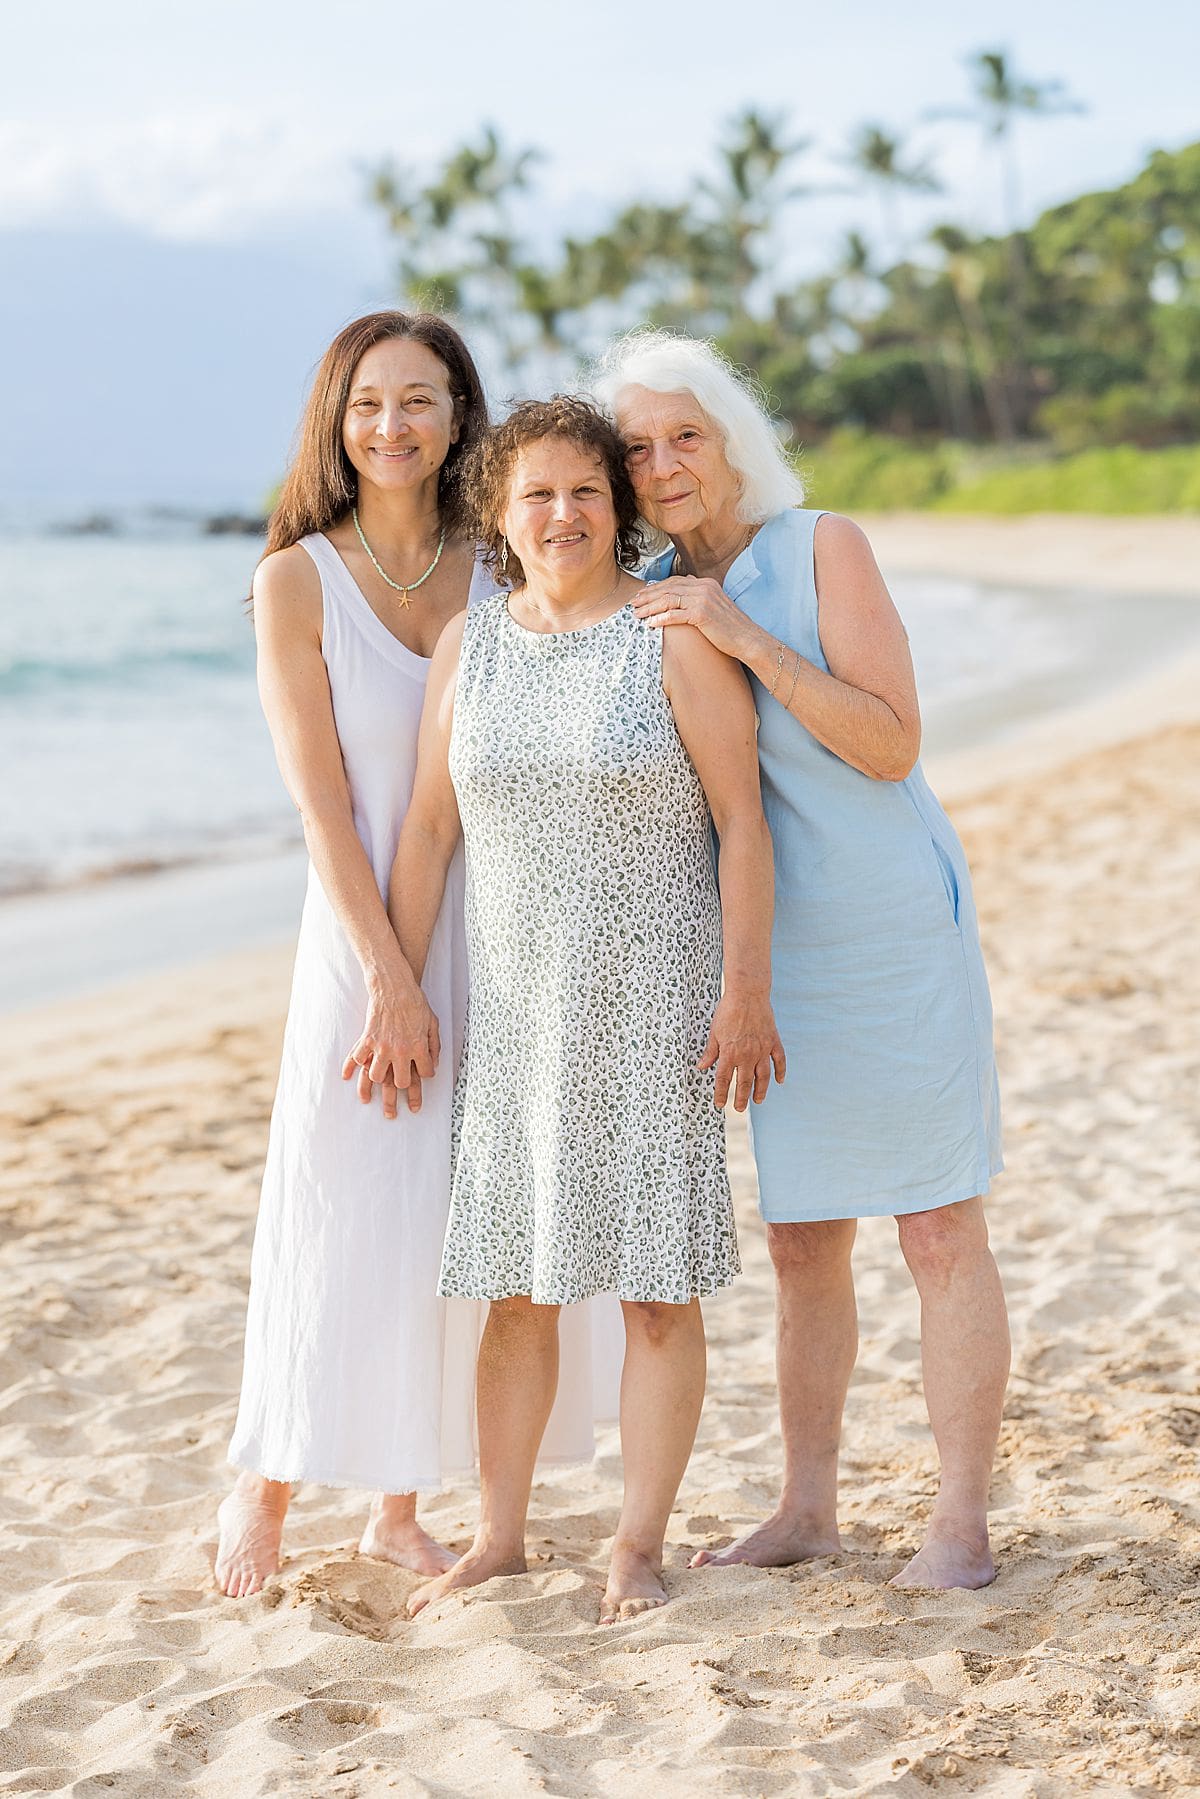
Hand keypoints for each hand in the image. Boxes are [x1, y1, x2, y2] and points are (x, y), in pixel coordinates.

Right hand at [342, 976, 439, 1116]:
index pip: (425, 1073)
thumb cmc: (416, 1003)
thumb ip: (434, 1044)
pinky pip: (356, 1059)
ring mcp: (381, 1046)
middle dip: (400, 1087)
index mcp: (419, 1048)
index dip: (426, 1075)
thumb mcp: (433, 1022)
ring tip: (375, 1087)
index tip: (423, 1074)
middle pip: (399, 1082)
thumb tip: (433, 1062)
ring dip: (376, 1081)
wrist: (395, 987)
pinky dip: (350, 1068)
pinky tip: (348, 1076)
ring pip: (376, 1076)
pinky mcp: (367, 1039)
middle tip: (398, 1090)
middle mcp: (400, 1051)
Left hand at [632, 576, 758, 661]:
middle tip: (634, 603)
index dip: (656, 588)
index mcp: (706, 583)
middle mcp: (704, 587)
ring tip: (637, 614)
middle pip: (668, 588)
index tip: (642, 595)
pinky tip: (650, 623)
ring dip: (650, 607)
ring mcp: (703, 599)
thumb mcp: (715, 607)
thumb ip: (699, 598)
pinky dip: (660, 618)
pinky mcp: (702, 614)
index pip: (674, 581)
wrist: (747, 639)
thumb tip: (683, 593)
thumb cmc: (730, 628)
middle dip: (648, 595)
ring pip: (669, 600)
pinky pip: (675, 614)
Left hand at [698, 990, 785, 1110]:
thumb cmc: (727, 1011)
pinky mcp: (773, 1041)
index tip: (720, 1103)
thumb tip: (702, 1067)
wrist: (748, 994)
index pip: (724, 1079)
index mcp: (729, 1053)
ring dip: (760, 1090)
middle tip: (740, 1108)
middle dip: (742, 1098)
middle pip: (745, 1082)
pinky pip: (779, 1061)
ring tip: (758, 1100)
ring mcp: (762, 1049)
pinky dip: (780, 1072)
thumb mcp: (714, 1032)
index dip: (721, 1093)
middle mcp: (746, 1055)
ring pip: (763, 1076)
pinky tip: (779, 1081)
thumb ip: (710, 1052)